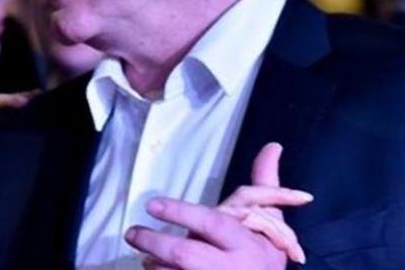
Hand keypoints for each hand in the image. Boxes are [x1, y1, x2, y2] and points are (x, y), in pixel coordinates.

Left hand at [126, 143, 310, 268]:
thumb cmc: (266, 253)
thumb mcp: (271, 222)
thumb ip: (265, 185)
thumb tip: (272, 146)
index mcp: (245, 243)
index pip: (211, 223)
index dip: (180, 212)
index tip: (151, 204)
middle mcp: (231, 267)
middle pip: (185, 254)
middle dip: (154, 242)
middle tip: (131, 232)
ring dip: (154, 265)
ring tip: (143, 256)